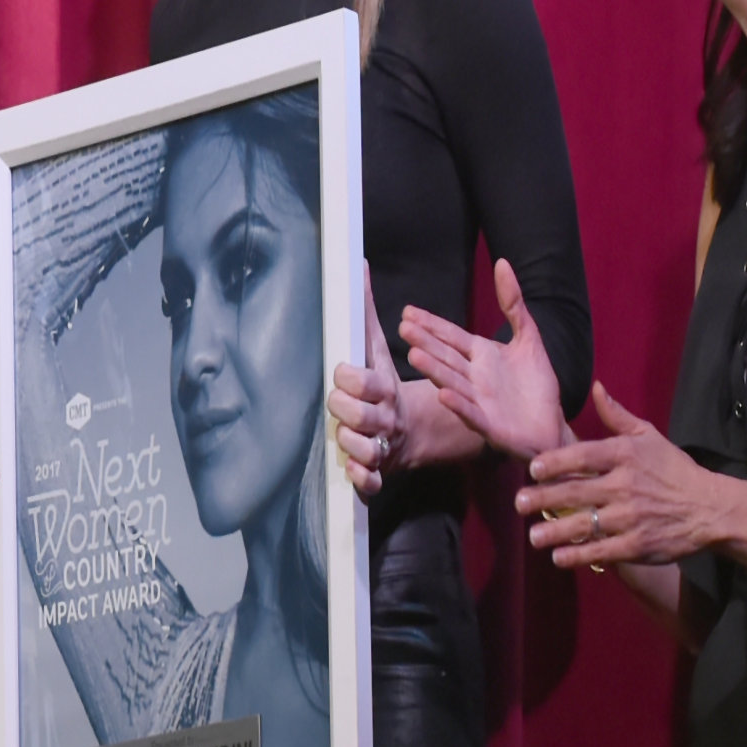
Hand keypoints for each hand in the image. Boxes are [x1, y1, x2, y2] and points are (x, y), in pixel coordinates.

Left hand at [328, 266, 403, 500]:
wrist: (409, 428)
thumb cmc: (383, 382)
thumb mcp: (376, 347)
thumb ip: (365, 311)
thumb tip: (358, 265)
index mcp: (385, 388)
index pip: (367, 382)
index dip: (349, 378)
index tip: (341, 373)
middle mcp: (386, 418)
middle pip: (361, 416)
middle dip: (342, 409)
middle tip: (337, 403)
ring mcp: (383, 447)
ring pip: (363, 449)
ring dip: (347, 442)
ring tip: (343, 435)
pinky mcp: (378, 471)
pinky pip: (370, 481)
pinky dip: (359, 476)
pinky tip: (351, 468)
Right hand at [401, 259, 566, 458]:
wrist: (551, 426)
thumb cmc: (537, 386)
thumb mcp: (528, 337)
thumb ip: (513, 303)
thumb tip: (502, 263)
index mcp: (481, 356)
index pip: (451, 336)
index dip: (431, 325)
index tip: (408, 312)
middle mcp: (473, 378)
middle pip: (446, 357)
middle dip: (426, 343)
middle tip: (404, 328)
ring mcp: (478, 402)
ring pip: (452, 382)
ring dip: (434, 370)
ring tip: (415, 356)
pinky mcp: (489, 425)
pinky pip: (471, 413)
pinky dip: (458, 405)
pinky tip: (444, 395)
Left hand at [517, 382, 715, 569]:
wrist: (711, 509)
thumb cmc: (675, 470)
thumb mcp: (649, 436)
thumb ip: (617, 416)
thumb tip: (596, 388)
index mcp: (626, 455)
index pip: (581, 456)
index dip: (553, 463)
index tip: (532, 469)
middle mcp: (626, 485)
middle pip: (574, 492)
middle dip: (542, 499)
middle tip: (518, 504)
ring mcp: (631, 517)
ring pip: (583, 525)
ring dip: (554, 532)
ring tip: (533, 536)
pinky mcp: (638, 545)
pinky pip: (601, 551)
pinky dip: (578, 555)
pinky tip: (558, 557)